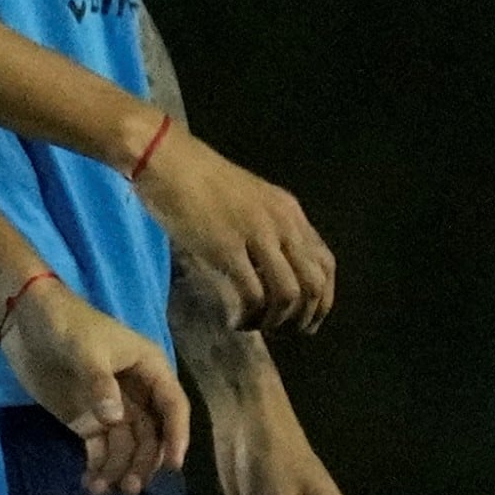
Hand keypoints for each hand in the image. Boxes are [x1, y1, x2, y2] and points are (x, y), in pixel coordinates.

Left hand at [0, 282, 191, 494]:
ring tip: (102, 490)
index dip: (176, 436)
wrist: (25, 321)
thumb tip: (114, 419)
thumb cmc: (65, 324)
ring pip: (127, 447)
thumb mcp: (85, 349)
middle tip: (128, 487)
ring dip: (119, 470)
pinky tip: (90, 484)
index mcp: (149, 368)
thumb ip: (100, 383)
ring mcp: (112, 409)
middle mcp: (137, 393)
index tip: (172, 466)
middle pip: (151, 435)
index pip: (172, 406)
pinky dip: (98, 468)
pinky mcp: (88, 421)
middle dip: (143, 462)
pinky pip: (101, 450)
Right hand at [135, 124, 335, 334]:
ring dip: (273, 321)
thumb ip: (267, 232)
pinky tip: (234, 321)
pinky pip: (252, 295)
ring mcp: (257, 235)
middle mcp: (282, 224)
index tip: (308, 321)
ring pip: (287, 295)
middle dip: (303, 318)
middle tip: (282, 332)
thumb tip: (272, 273)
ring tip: (252, 325)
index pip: (325, 264)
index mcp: (290, 212)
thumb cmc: (200, 182)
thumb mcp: (249, 203)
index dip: (323, 300)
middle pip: (312, 285)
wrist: (169, 162)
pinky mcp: (228, 248)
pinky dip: (248, 317)